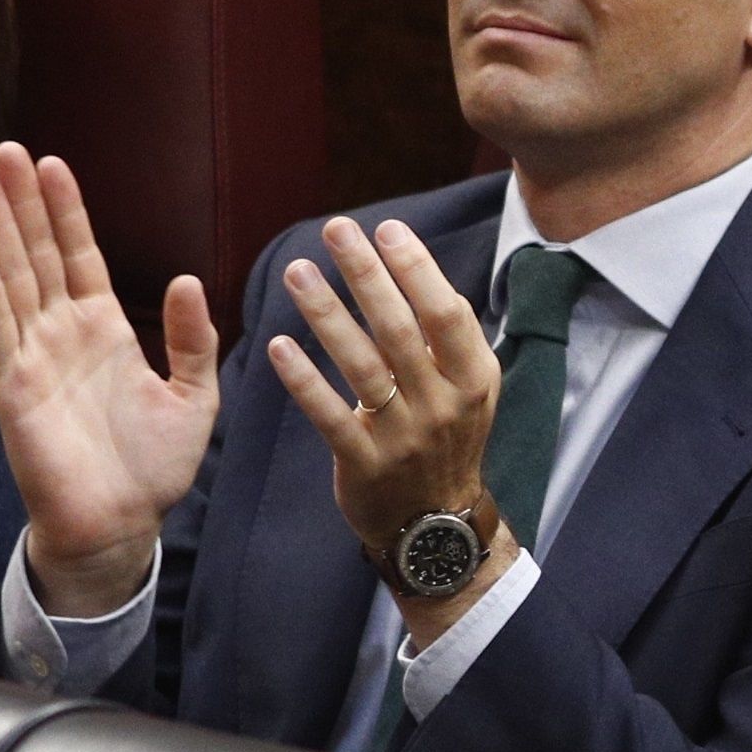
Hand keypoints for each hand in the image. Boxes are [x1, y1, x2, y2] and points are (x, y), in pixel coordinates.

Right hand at [0, 144, 217, 616]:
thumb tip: (189, 279)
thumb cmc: (155, 466)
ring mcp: (35, 356)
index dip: (66, 211)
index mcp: (104, 329)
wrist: (122, 523)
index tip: (53, 163)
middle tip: (6, 149)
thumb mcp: (193, 394)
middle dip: (24, 203)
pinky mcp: (16, 386)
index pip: (80, 256)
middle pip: (38, 254)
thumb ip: (192, 339)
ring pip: (12, 278)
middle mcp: (63, 334)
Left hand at [264, 217, 500, 578]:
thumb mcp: (471, 390)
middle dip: (366, 274)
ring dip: (327, 314)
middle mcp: (443, 403)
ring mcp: (403, 435)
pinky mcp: (364, 463)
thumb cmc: (449, 439)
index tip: (386, 228)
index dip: (417, 269)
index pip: (445, 312)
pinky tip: (278, 346)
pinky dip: (304, 380)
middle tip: (336, 230)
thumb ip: (455, 339)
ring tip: (297, 272)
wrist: (434, 523)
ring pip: (361, 365)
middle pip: (399, 329)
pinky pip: (329, 415)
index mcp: (474, 378)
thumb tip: (428, 276)